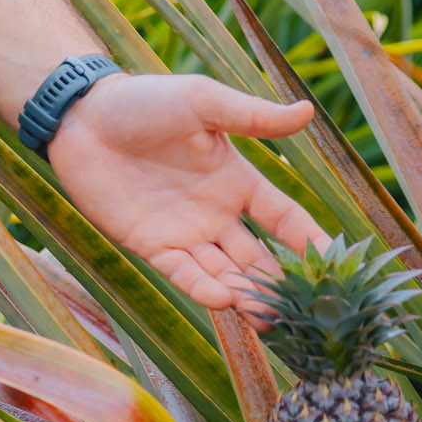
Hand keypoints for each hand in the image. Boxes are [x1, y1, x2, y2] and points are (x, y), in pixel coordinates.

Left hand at [46, 72, 326, 313]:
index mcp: (237, 181)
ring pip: (225, 273)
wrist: (83, 117)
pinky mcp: (150, 244)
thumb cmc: (145, 102)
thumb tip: (307, 111)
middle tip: (308, 312)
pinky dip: (204, 288)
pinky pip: (183, 274)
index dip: (311, 241)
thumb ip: (252, 116)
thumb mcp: (203, 103)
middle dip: (281, 285)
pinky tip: (225, 300)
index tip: (338, 266)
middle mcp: (216, 213)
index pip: (285, 219)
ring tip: (271, 319)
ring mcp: (184, 232)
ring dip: (248, 296)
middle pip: (259, 258)